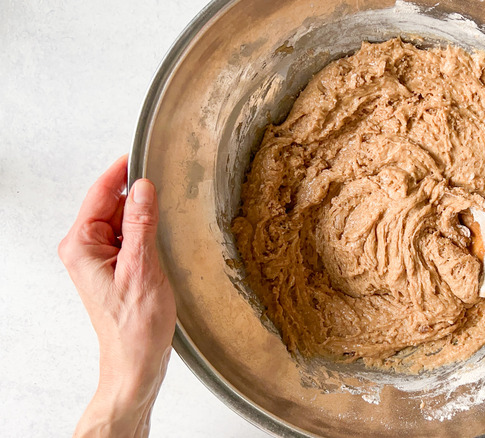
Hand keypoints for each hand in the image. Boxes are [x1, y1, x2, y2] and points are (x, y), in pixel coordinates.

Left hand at [59, 155, 175, 436]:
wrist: (135, 361)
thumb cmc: (135, 325)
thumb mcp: (142, 268)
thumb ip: (141, 223)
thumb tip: (142, 186)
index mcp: (81, 245)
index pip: (99, 193)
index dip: (122, 171)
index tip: (142, 151)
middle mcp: (84, 248)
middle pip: (113, 204)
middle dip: (139, 197)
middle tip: (169, 190)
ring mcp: (99, 258)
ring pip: (124, 220)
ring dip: (146, 217)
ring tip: (169, 222)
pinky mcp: (115, 267)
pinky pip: (130, 237)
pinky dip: (147, 233)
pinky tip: (164, 239)